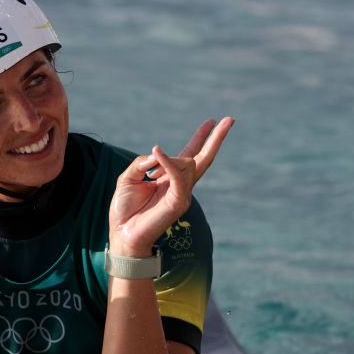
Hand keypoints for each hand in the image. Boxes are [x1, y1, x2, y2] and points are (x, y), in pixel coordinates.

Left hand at [108, 118, 232, 256]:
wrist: (123, 234)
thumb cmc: (124, 210)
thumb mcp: (128, 178)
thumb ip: (142, 162)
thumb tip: (157, 154)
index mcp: (169, 179)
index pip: (189, 156)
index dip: (200, 138)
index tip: (210, 121)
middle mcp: (180, 186)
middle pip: (202, 158)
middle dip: (215, 138)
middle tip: (230, 119)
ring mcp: (183, 194)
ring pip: (185, 164)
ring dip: (165, 160)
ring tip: (148, 177)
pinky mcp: (179, 201)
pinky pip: (177, 175)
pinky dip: (167, 161)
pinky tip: (156, 150)